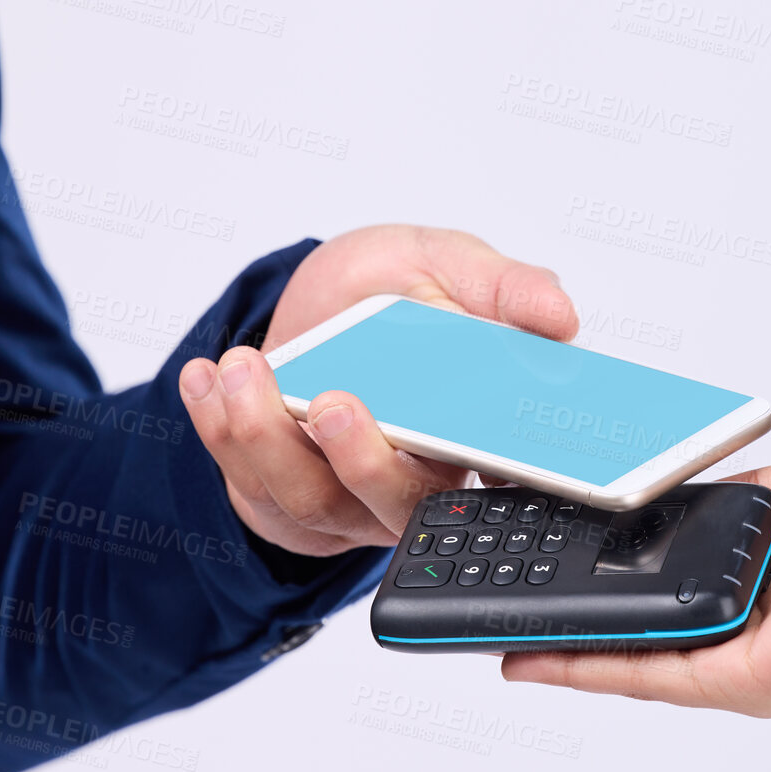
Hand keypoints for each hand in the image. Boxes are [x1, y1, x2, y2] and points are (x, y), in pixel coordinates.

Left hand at [178, 225, 576, 556]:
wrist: (321, 298)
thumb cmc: (398, 290)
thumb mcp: (456, 266)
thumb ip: (508, 288)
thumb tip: (561, 316)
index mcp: (472, 439)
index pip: (498, 485)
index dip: (488, 482)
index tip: (467, 445)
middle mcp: (410, 479)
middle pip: (397, 506)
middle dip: (362, 462)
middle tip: (339, 405)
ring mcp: (341, 495)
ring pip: (308, 496)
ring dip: (267, 435)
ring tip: (247, 369)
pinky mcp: (278, 495)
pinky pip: (245, 478)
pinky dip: (217, 424)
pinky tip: (209, 378)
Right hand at [502, 439, 770, 715]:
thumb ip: (750, 494)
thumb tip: (706, 487)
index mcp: (770, 600)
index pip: (675, 606)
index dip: (618, 599)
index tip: (567, 583)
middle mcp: (758, 642)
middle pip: (647, 646)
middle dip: (577, 637)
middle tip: (515, 629)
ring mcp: (753, 667)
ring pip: (637, 668)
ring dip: (569, 659)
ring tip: (510, 648)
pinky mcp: (750, 678)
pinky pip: (652, 675)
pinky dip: (590, 670)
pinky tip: (543, 659)